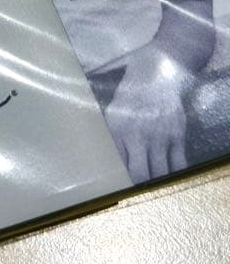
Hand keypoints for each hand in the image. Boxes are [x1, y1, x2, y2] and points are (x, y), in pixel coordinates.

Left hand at [96, 44, 191, 182]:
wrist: (158, 69)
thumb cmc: (130, 85)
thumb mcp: (111, 102)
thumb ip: (104, 121)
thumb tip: (84, 130)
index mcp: (117, 126)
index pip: (115, 161)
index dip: (115, 177)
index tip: (112, 187)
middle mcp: (137, 134)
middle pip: (138, 172)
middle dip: (137, 186)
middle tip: (134, 195)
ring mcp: (159, 136)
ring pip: (159, 172)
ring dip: (156, 183)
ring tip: (152, 191)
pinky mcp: (177, 135)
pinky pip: (178, 162)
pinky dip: (175, 174)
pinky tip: (171, 179)